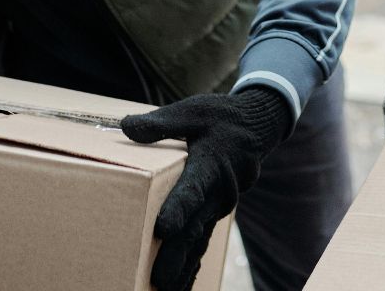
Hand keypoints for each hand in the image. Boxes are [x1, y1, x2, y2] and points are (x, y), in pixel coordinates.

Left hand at [119, 87, 290, 290]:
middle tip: (157, 280)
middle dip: (176, 255)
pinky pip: (204, 241)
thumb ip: (161, 123)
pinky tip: (181, 285)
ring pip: (199, 240)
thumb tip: (126, 127)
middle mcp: (219, 191)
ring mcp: (219, 205)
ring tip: (164, 290)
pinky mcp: (216, 212)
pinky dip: (193, 263)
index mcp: (211, 163)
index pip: (192, 189)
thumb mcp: (192, 111)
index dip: (178, 209)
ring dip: (183, 267)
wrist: (258, 127)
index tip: (163, 230)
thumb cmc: (221, 118)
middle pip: (194, 226)